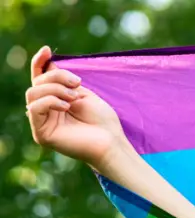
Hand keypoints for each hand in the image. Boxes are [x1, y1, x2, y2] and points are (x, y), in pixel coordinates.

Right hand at [25, 45, 128, 168]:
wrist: (112, 141)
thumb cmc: (103, 120)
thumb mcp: (83, 93)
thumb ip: (64, 81)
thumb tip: (49, 65)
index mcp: (55, 100)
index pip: (39, 78)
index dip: (40, 62)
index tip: (48, 50)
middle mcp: (45, 110)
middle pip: (37, 83)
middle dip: (57, 77)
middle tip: (77, 84)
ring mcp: (42, 123)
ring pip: (33, 93)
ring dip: (55, 89)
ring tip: (74, 97)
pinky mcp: (41, 134)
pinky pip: (34, 108)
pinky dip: (50, 102)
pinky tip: (66, 106)